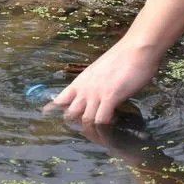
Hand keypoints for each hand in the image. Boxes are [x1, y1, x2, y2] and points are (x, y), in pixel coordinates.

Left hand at [45, 39, 161, 124]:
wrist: (137, 48)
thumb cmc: (124, 57)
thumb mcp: (101, 70)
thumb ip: (96, 84)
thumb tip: (99, 95)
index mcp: (81, 81)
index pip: (60, 99)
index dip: (54, 110)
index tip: (45, 116)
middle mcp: (85, 89)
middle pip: (70, 115)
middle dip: (77, 127)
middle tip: (89, 133)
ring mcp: (96, 93)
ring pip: (85, 121)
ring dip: (94, 132)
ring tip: (103, 135)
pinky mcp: (110, 96)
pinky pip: (102, 120)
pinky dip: (106, 128)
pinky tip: (114, 125)